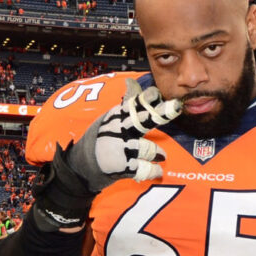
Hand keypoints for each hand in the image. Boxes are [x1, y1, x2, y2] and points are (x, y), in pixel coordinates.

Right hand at [33, 78, 180, 230]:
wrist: (80, 167)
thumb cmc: (98, 140)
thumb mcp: (108, 119)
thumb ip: (125, 106)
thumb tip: (133, 83)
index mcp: (116, 117)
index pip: (135, 104)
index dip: (148, 98)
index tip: (157, 93)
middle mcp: (118, 131)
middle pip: (144, 120)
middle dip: (161, 113)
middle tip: (176, 107)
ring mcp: (120, 149)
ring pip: (148, 148)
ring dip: (156, 152)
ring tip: (161, 156)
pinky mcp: (122, 167)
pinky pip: (144, 168)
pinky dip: (153, 170)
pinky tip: (158, 171)